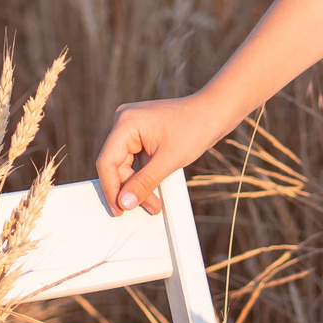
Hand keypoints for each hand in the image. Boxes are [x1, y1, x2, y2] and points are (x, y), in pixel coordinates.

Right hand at [94, 94, 231, 215]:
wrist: (215, 112)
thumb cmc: (196, 128)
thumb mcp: (169, 161)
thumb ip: (144, 183)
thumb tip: (124, 203)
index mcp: (126, 123)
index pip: (107, 162)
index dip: (111, 189)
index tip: (119, 210)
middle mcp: (124, 122)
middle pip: (116, 165)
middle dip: (131, 189)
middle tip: (149, 207)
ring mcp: (132, 127)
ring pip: (126, 165)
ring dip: (138, 185)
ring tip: (155, 202)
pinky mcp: (141, 133)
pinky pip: (135, 159)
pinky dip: (144, 175)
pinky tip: (154, 188)